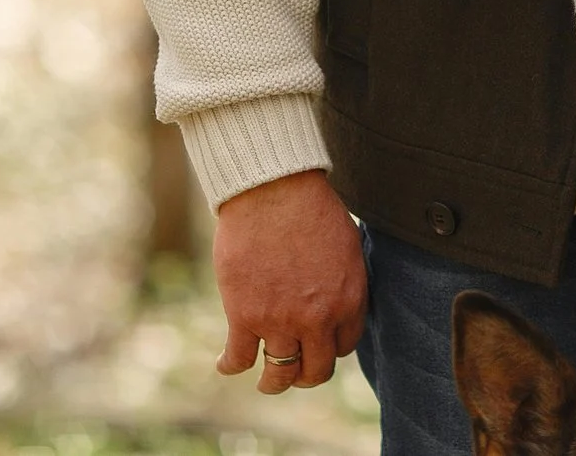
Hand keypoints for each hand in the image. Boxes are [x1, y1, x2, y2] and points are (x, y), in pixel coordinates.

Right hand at [213, 169, 366, 392]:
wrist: (273, 190)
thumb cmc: (311, 208)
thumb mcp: (347, 247)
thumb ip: (344, 283)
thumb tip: (337, 303)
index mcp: (349, 301)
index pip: (344, 347)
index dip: (330, 347)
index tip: (318, 343)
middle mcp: (318, 320)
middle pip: (316, 371)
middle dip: (306, 375)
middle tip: (296, 373)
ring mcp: (280, 322)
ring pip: (279, 376)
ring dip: (273, 384)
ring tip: (267, 382)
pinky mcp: (244, 317)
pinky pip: (239, 359)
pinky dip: (230, 366)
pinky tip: (226, 364)